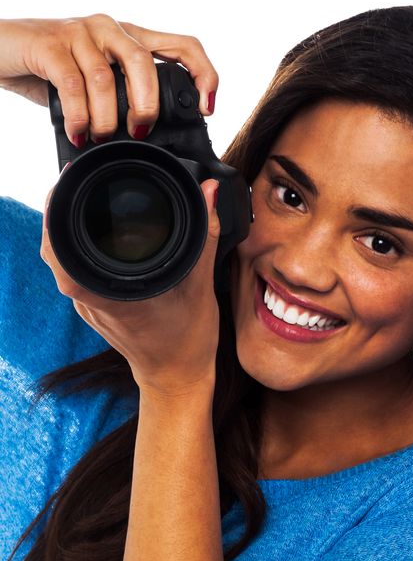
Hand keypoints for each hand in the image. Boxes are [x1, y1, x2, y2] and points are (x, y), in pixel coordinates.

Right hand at [0, 13, 217, 142]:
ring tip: (100, 137)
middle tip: (139, 132)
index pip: (183, 46)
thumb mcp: (97, 84)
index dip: (203, 75)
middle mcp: (110, 30)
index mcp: (131, 38)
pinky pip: (72, 83)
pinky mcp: (50, 43)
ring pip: (106, 78)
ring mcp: (80, 33)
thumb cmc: (52, 69)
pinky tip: (79, 134)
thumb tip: (149, 138)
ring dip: (107, 118)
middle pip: (146, 63)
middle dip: (147, 106)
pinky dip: (79, 116)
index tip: (207, 110)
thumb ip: (124, 99)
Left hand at [40, 177, 222, 398]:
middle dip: (61, 213)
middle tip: (77, 182)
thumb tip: (209, 194)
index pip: (62, 252)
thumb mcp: (201, 285)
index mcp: (111, 296)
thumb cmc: (188, 341)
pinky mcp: (94, 309)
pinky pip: (77, 273)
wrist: (178, 378)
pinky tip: (97, 235)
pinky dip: (80, 249)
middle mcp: (91, 302)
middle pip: (56, 251)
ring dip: (67, 230)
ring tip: (84, 201)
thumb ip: (204, 235)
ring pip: (63, 262)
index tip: (67, 186)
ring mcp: (89, 308)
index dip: (56, 216)